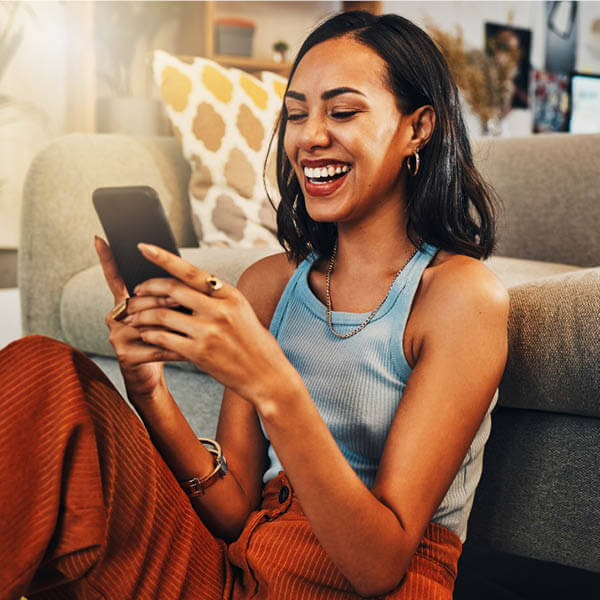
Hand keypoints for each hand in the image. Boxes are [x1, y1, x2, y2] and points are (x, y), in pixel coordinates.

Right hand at [94, 236, 183, 400]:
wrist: (150, 377)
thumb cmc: (162, 340)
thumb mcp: (163, 315)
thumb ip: (166, 296)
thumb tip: (185, 273)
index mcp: (124, 302)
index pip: (114, 277)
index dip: (107, 258)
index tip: (100, 237)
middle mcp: (115, 316)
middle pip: (141, 299)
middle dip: (165, 299)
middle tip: (185, 302)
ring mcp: (117, 335)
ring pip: (148, 321)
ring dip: (172, 322)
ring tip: (192, 325)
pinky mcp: (126, 355)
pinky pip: (156, 345)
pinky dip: (175, 347)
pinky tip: (189, 350)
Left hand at [122, 243, 291, 404]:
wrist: (265, 374)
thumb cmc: (252, 342)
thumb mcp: (240, 311)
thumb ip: (215, 297)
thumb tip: (185, 284)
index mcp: (229, 295)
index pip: (191, 271)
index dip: (164, 257)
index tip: (144, 247)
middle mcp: (219, 310)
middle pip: (172, 290)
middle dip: (147, 288)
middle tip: (135, 292)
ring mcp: (208, 332)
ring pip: (162, 315)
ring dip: (142, 315)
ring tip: (134, 317)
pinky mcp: (199, 353)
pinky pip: (163, 339)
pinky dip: (150, 335)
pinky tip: (145, 335)